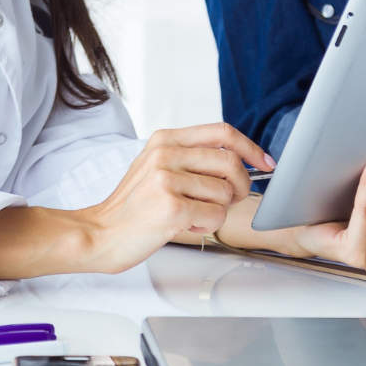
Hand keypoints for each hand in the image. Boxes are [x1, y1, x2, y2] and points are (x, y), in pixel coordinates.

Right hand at [78, 123, 272, 273]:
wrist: (99, 233)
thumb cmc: (132, 207)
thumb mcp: (155, 167)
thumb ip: (190, 157)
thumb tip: (239, 161)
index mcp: (165, 139)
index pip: (222, 132)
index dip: (250, 147)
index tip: (265, 162)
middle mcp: (166, 154)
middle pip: (231, 162)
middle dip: (240, 186)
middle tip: (227, 200)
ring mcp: (167, 179)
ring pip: (226, 193)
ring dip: (217, 211)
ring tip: (191, 214)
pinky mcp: (172, 207)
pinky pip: (215, 215)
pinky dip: (206, 225)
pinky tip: (184, 225)